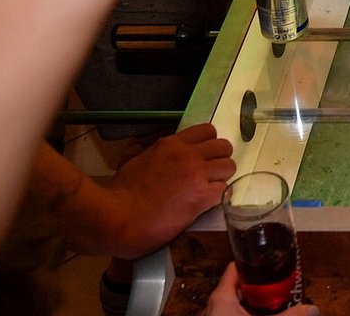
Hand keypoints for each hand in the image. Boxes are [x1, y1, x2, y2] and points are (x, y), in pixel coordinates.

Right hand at [106, 124, 235, 251]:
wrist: (121, 218)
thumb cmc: (121, 193)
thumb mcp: (130, 159)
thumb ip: (142, 146)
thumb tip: (144, 141)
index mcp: (171, 144)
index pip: (207, 130)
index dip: (209, 143)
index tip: (204, 154)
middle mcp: (188, 155)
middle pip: (223, 146)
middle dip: (220, 158)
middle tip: (210, 172)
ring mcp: (197, 175)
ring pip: (229, 166)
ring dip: (222, 177)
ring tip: (210, 187)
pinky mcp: (201, 197)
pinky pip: (224, 190)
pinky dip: (218, 196)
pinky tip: (207, 202)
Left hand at [207, 265, 317, 315]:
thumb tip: (312, 309)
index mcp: (222, 297)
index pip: (235, 268)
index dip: (253, 263)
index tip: (271, 263)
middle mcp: (216, 305)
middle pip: (239, 286)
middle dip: (260, 287)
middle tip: (281, 286)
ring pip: (237, 304)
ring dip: (255, 304)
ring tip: (276, 303)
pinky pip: (234, 315)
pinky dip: (248, 315)